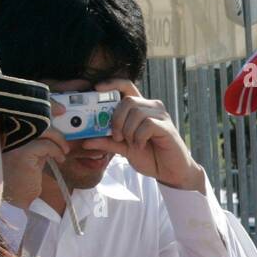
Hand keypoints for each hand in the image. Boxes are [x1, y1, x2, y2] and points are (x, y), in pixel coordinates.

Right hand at [2, 100, 68, 204]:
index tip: (61, 108)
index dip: (46, 106)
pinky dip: (57, 151)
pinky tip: (59, 159)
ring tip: (64, 150)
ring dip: (59, 139)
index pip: (28, 111)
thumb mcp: (33, 155)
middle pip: (37, 116)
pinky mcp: (24, 153)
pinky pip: (46, 145)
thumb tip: (59, 129)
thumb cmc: (24, 178)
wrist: (16, 199)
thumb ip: (40, 141)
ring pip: (44, 130)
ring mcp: (15, 142)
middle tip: (69, 125)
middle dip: (55, 116)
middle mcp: (9, 133)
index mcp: (9, 131)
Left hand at [79, 79, 204, 191]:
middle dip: (117, 119)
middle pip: (128, 100)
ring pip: (136, 112)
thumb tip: (85, 141)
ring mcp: (161, 116)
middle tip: (118, 137)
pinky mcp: (166, 127)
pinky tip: (141, 146)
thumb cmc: (151, 157)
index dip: (111, 83)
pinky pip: (147, 124)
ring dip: (129, 131)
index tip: (96, 89)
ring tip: (132, 144)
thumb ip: (107, 142)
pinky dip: (139, 137)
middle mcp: (151, 107)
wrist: (171, 172)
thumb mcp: (124, 149)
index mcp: (140, 108)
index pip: (126, 86)